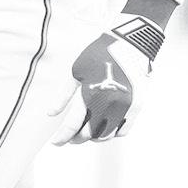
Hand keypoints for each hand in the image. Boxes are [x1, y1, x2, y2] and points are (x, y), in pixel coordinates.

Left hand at [52, 17, 161, 144]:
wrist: (132, 44)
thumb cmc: (100, 54)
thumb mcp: (76, 72)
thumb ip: (63, 96)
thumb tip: (51, 114)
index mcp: (91, 93)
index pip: (73, 125)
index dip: (62, 137)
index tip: (56, 143)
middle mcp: (109, 103)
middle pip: (89, 134)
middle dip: (76, 138)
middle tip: (70, 136)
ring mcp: (125, 107)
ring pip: (106, 136)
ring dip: (93, 137)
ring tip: (86, 131)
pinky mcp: (137, 107)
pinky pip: (123, 131)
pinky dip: (111, 132)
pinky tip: (103, 126)